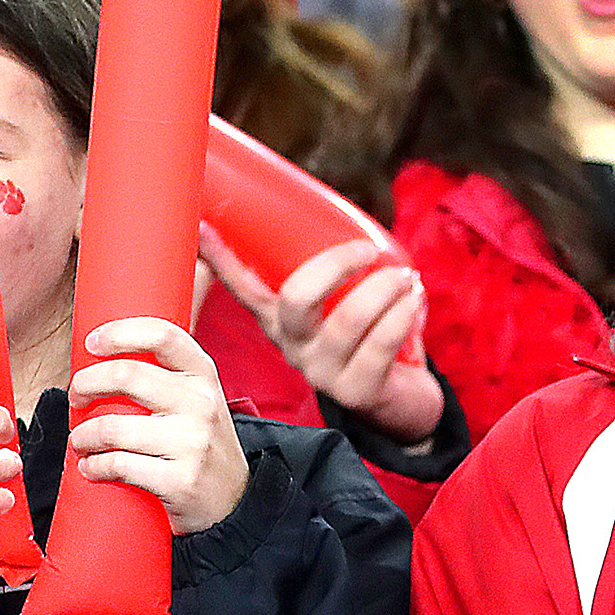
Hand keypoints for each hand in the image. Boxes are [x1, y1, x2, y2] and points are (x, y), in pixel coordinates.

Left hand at [67, 319, 249, 535]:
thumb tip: (103, 357)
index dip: (120, 332)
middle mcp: (201, 403)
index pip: (162, 335)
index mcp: (203, 375)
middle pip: (127, 375)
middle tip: (76, 397)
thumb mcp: (197, 399)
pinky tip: (91, 467)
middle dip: (85, 384)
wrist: (234, 498)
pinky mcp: (180, 479)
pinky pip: (119, 466)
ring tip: (80, 441)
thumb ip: (165, 375)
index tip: (91, 343)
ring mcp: (193, 442)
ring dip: (83, 436)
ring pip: (114, 427)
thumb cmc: (201, 442)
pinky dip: (94, 467)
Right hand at [199, 225, 444, 442]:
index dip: (221, 259)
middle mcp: (292, 346)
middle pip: (297, 299)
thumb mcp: (338, 307)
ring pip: (348, 320)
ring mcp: (322, 372)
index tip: (200, 227)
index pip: (242, 287)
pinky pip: (382, 343)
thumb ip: (331, 274)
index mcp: (279, 320)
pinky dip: (404, 313)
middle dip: (337, 265)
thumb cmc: (367, 338)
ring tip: (407, 278)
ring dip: (384, 289)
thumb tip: (335, 213)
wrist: (399, 401)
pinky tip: (415, 300)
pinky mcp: (357, 391)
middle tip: (370, 251)